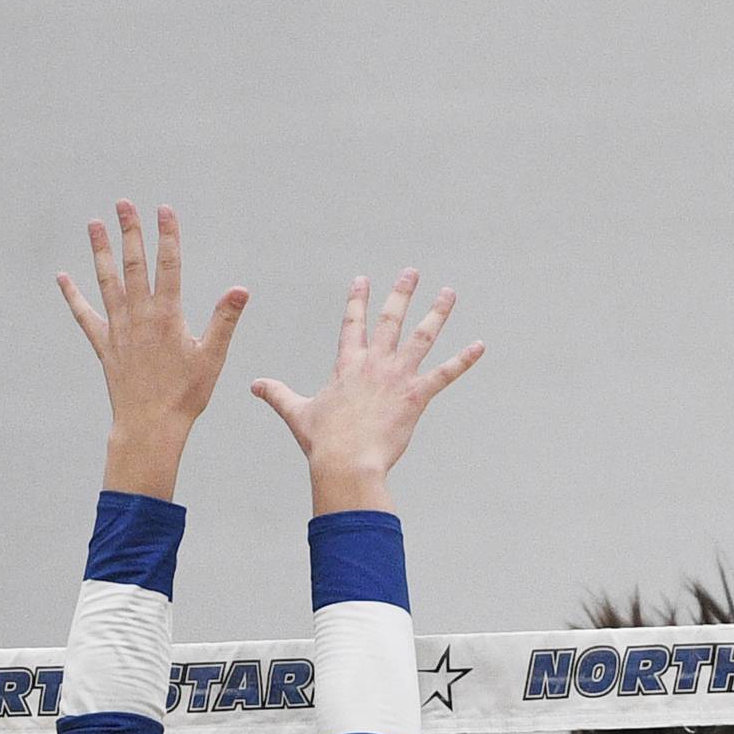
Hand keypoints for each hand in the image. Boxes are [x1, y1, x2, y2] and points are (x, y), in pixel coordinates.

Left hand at [59, 201, 248, 499]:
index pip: (169, 265)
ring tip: (94, 223)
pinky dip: (73, 296)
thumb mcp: (212, 359)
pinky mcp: (105, 347)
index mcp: (168, 316)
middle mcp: (139, 317)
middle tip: (123, 202)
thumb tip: (241, 289)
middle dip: (130, 231)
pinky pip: (85, 316)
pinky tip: (62, 278)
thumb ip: (224, 321)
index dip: (167, 235)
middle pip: (134, 265)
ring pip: (106, 282)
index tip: (164, 209)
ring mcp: (119, 330)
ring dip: (100, 251)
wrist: (149, 427)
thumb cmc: (185, 396)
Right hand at [252, 271, 482, 512]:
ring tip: (449, 293)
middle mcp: (374, 363)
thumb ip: (277, 395)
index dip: (358, 299)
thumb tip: (253, 385)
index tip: (363, 279)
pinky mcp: (416, 396)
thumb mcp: (297, 414)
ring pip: (422, 336)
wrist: (347, 461)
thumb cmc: (323, 442)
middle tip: (412, 272)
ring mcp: (397, 377)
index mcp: (346, 365)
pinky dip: (464, 360)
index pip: (352, 323)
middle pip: (390, 319)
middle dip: (402, 292)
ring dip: (438, 313)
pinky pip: (445, 373)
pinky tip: (480, 346)